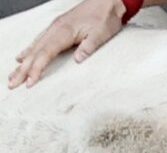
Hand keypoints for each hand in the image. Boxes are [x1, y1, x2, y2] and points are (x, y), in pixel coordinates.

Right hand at [9, 0, 126, 88]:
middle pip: (35, 52)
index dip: (36, 69)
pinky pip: (38, 41)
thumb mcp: (101, 34)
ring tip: (13, 75)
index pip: (45, 53)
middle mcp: (55, 29)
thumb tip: (78, 60)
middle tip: (12, 83)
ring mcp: (54, 28)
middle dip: (23, 69)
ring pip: (34, 47)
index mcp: (63, 31)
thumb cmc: (104, 17)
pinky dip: (29, 51)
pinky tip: (22, 57)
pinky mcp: (58, 28)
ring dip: (23, 62)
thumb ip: (88, 47)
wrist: (106, 2)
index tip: (29, 82)